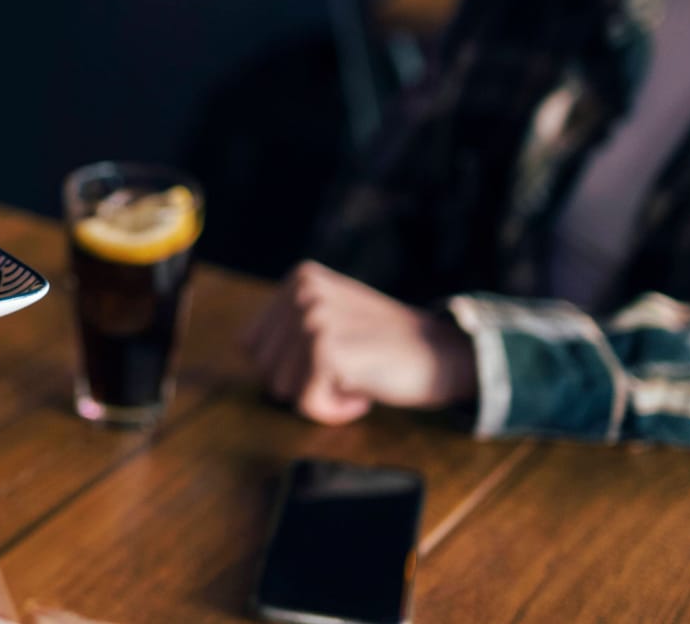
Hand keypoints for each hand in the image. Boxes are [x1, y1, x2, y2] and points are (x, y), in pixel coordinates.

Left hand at [241, 261, 475, 425]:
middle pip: (264, 368)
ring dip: (321, 396)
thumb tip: (245, 347)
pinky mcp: (326, 350)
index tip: (331, 357)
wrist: (444, 355)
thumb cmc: (386, 345)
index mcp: (300, 278)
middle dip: (303, 381)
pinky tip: (363, 391)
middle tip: (348, 367)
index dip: (289, 365)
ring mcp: (313, 318)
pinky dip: (334, 411)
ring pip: (282, 389)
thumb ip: (290, 323)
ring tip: (356, 375)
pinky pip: (307, 405)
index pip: (251, 344)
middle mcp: (303, 291)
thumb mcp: (332, 314)